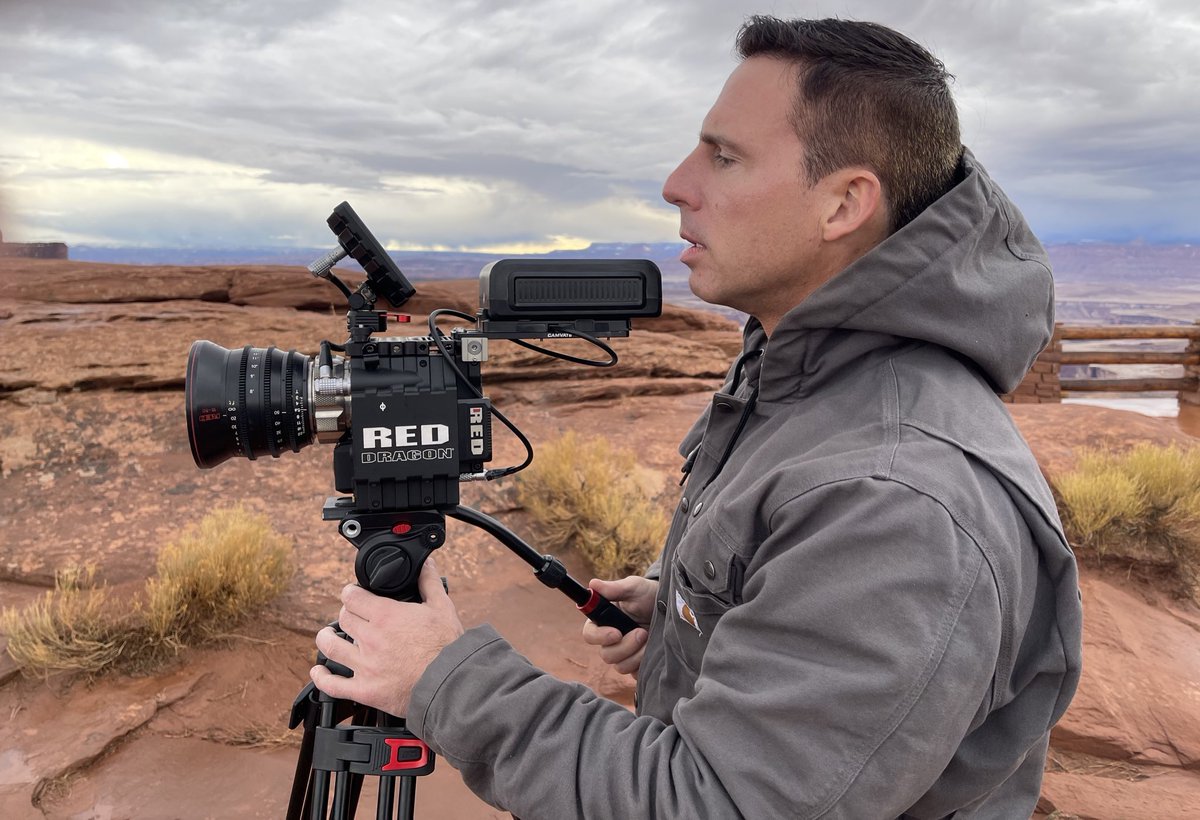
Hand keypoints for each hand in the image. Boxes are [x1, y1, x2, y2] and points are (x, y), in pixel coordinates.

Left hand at [310, 556, 463, 716]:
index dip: (351, 593)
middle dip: (346, 613)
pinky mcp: (365, 690)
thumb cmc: (448, 646)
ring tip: (327, 635)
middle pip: (343, 619)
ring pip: (330, 647)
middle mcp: (371, 639)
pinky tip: (319, 672)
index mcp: (386, 616)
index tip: (354, 594)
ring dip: (325, 638)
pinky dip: (321, 677)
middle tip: (352, 615)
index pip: (352, 597)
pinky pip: (333, 685)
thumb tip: (425, 564)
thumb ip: (429, 583)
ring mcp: (365, 666)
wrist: (450, 683)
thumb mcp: (442, 607)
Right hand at [581, 576, 658, 677]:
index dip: (600, 637)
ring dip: (637, 654)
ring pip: (621, 666)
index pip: (589, 635)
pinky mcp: (638, 665)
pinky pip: (636, 674)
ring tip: (650, 638)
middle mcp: (611, 640)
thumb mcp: (633, 587)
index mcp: (603, 621)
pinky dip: (645, 664)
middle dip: (626, 646)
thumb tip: (592, 585)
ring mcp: (625, 654)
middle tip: (642, 632)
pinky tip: (654, 650)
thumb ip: (614, 588)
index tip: (616, 633)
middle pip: (606, 655)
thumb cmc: (648, 594)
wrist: (670, 607)